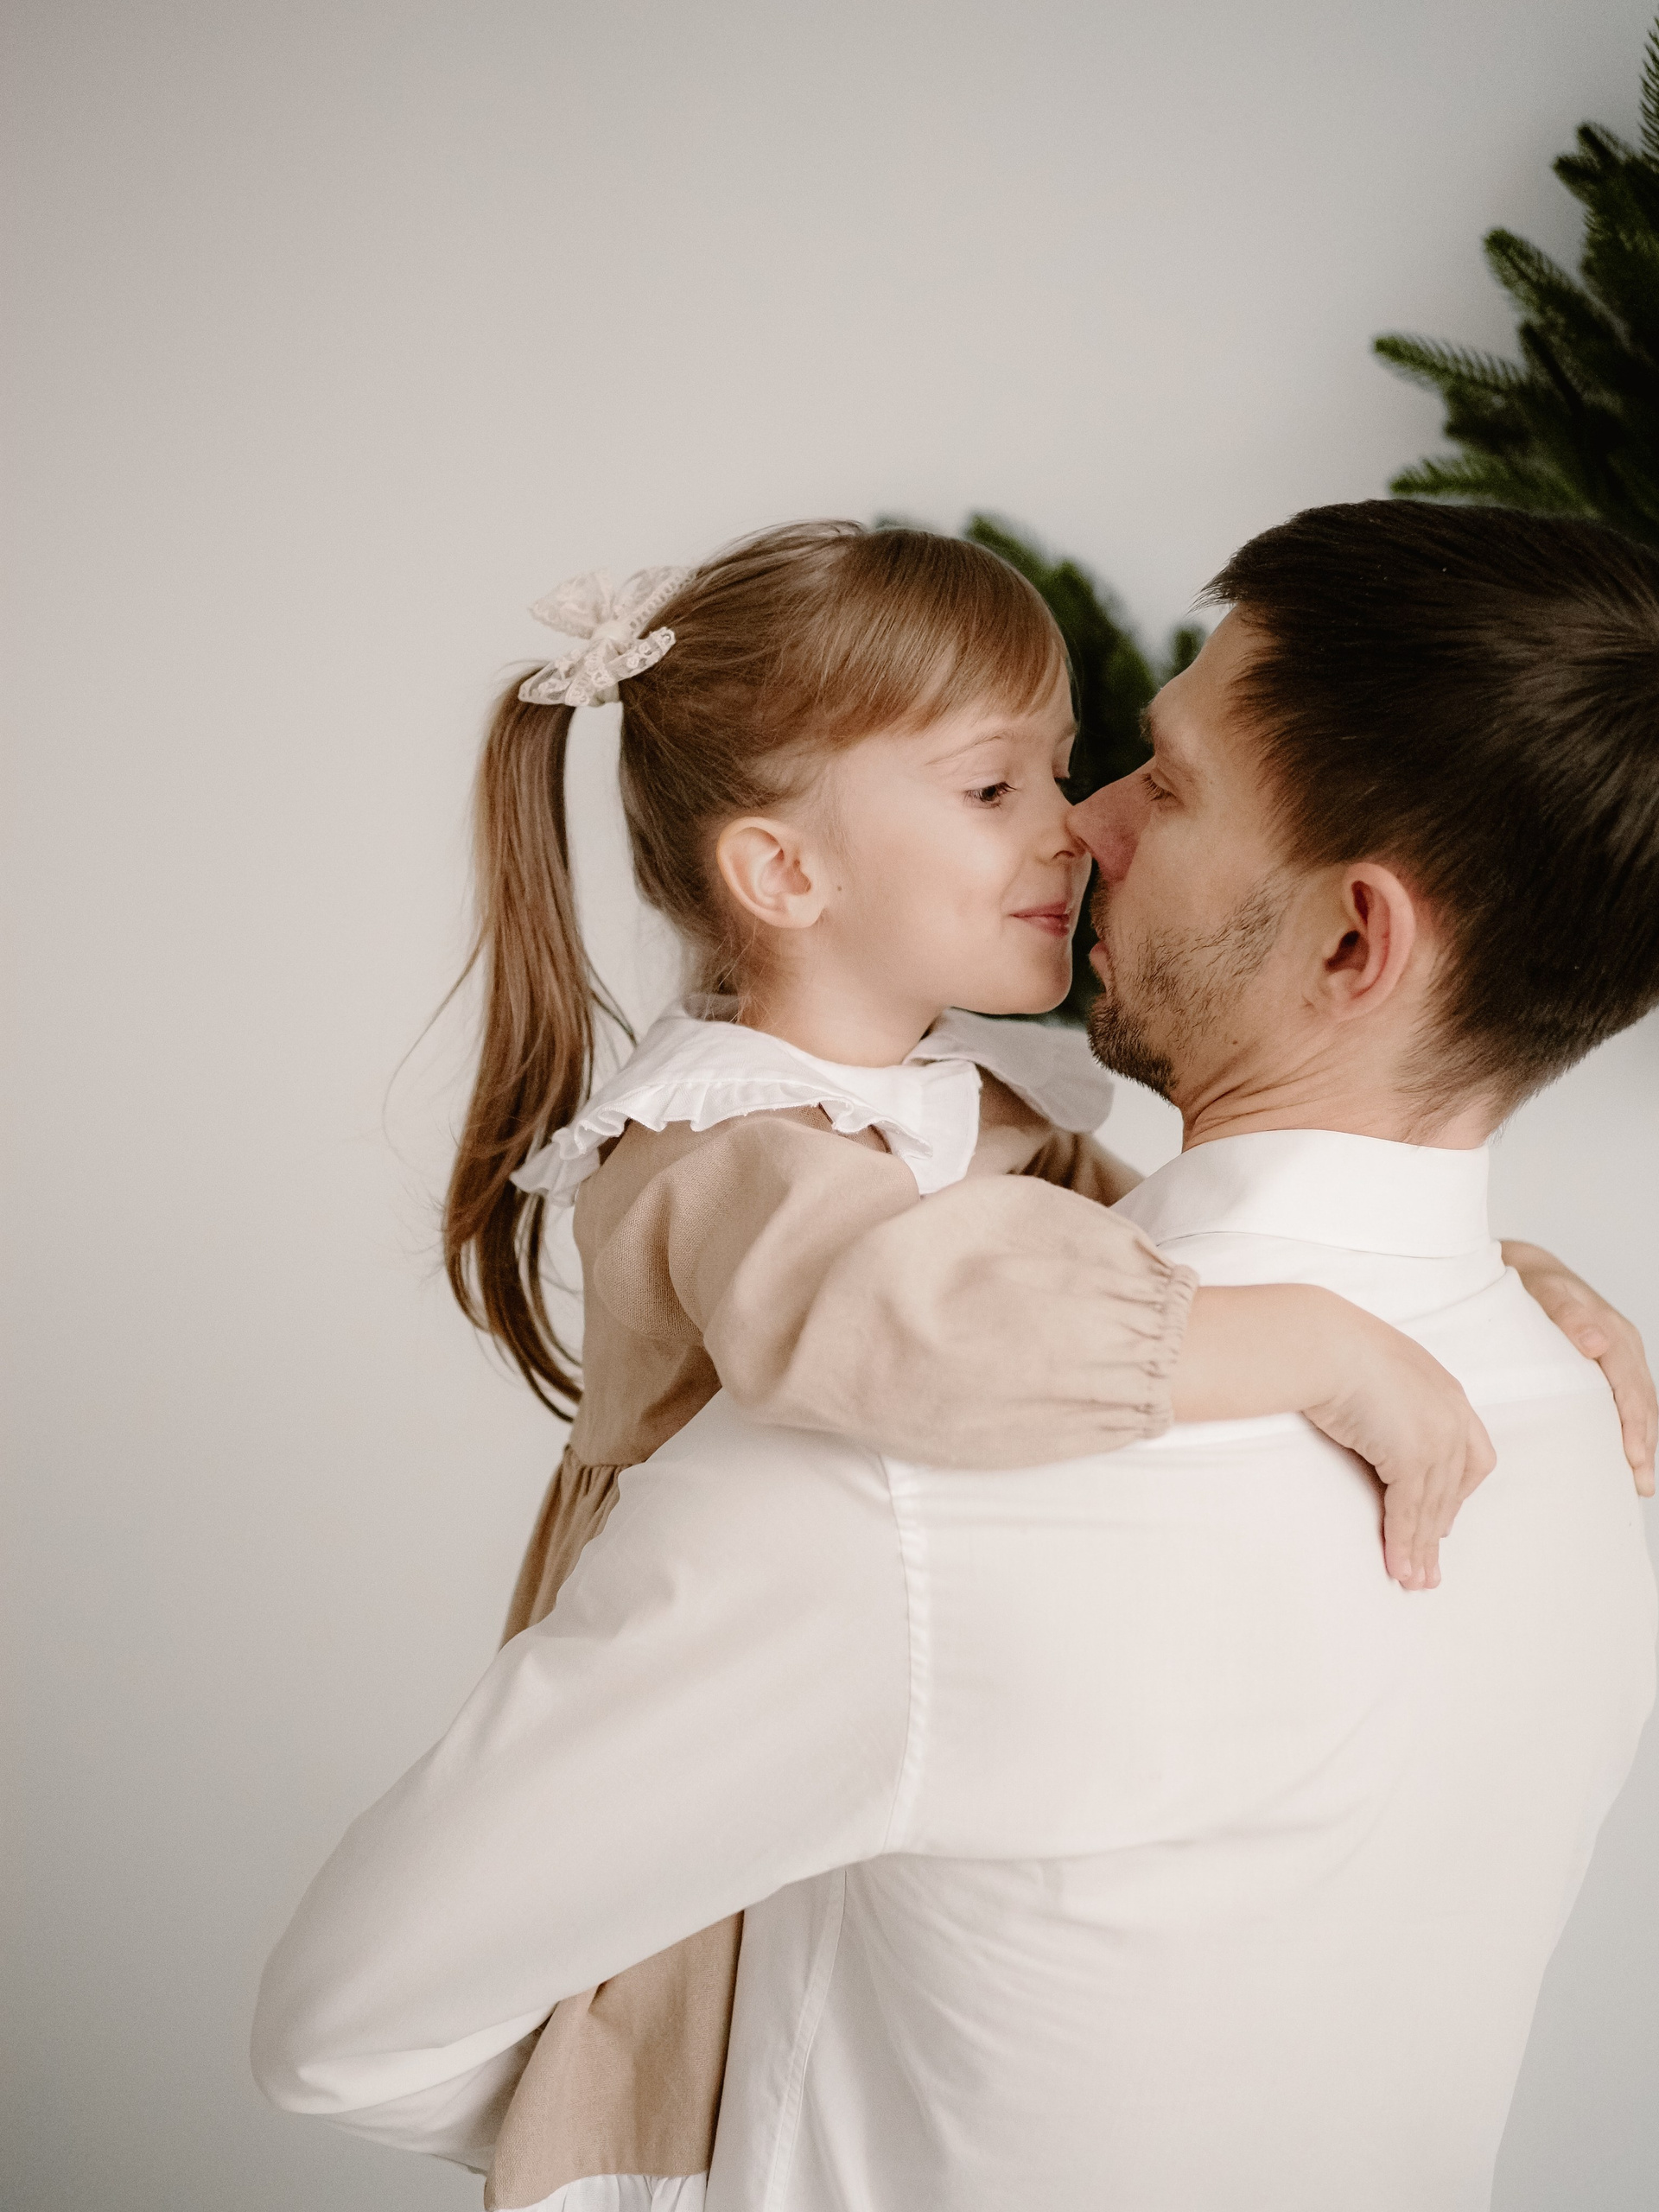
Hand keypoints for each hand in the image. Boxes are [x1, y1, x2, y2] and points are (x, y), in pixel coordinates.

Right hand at [1303, 1309, 1495, 1593]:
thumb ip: (1384, 1400)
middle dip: (1439, 1531)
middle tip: (1428, 1566)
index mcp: (1444, 1389)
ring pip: (1433, 1506)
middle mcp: (1451, 1413)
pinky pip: (1410, 1511)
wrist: (1317, 1342)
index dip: (1457, 1493)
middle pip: (1453, 1488)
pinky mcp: (1414, 1455)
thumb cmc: (1328, 1347)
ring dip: (1421, 1548)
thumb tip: (1364, 1421)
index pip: (1471, 1454)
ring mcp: (1436, 1434)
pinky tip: (1398, 1567)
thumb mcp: (1370, 1372)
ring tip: (1414, 1581)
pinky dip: (1404, 1543)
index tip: (1442, 1519)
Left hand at [1502, 1242, 1655, 1496]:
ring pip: (1641, 1405)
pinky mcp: (1610, 1364)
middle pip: (1642, 1402)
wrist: (1529, 1270)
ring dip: (1644, 1442)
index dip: (1635, 1424)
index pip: (1631, 1387)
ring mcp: (1620, 1356)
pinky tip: (1628, 1454)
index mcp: (1614, 1333)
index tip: (1635, 1456)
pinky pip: (1629, 1399)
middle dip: (1645, 1444)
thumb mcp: (1546, 1292)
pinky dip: (1634, 1427)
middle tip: (1641, 1484)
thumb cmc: (1532, 1285)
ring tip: (1640, 1481)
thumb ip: (1569, 1315)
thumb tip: (1598, 1342)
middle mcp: (1623, 1346)